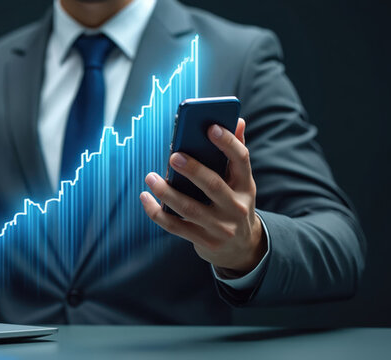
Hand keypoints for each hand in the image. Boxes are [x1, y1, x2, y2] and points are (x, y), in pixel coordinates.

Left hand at [140, 118, 264, 274]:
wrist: (241, 248)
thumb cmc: (234, 203)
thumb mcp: (241, 182)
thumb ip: (236, 152)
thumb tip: (238, 120)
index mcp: (246, 185)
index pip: (241, 160)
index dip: (227, 143)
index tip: (210, 127)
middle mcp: (236, 206)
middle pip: (213, 185)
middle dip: (193, 170)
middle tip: (173, 156)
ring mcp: (220, 227)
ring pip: (189, 209)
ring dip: (167, 192)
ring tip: (150, 177)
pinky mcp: (203, 241)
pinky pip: (175, 226)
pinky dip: (157, 213)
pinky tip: (145, 198)